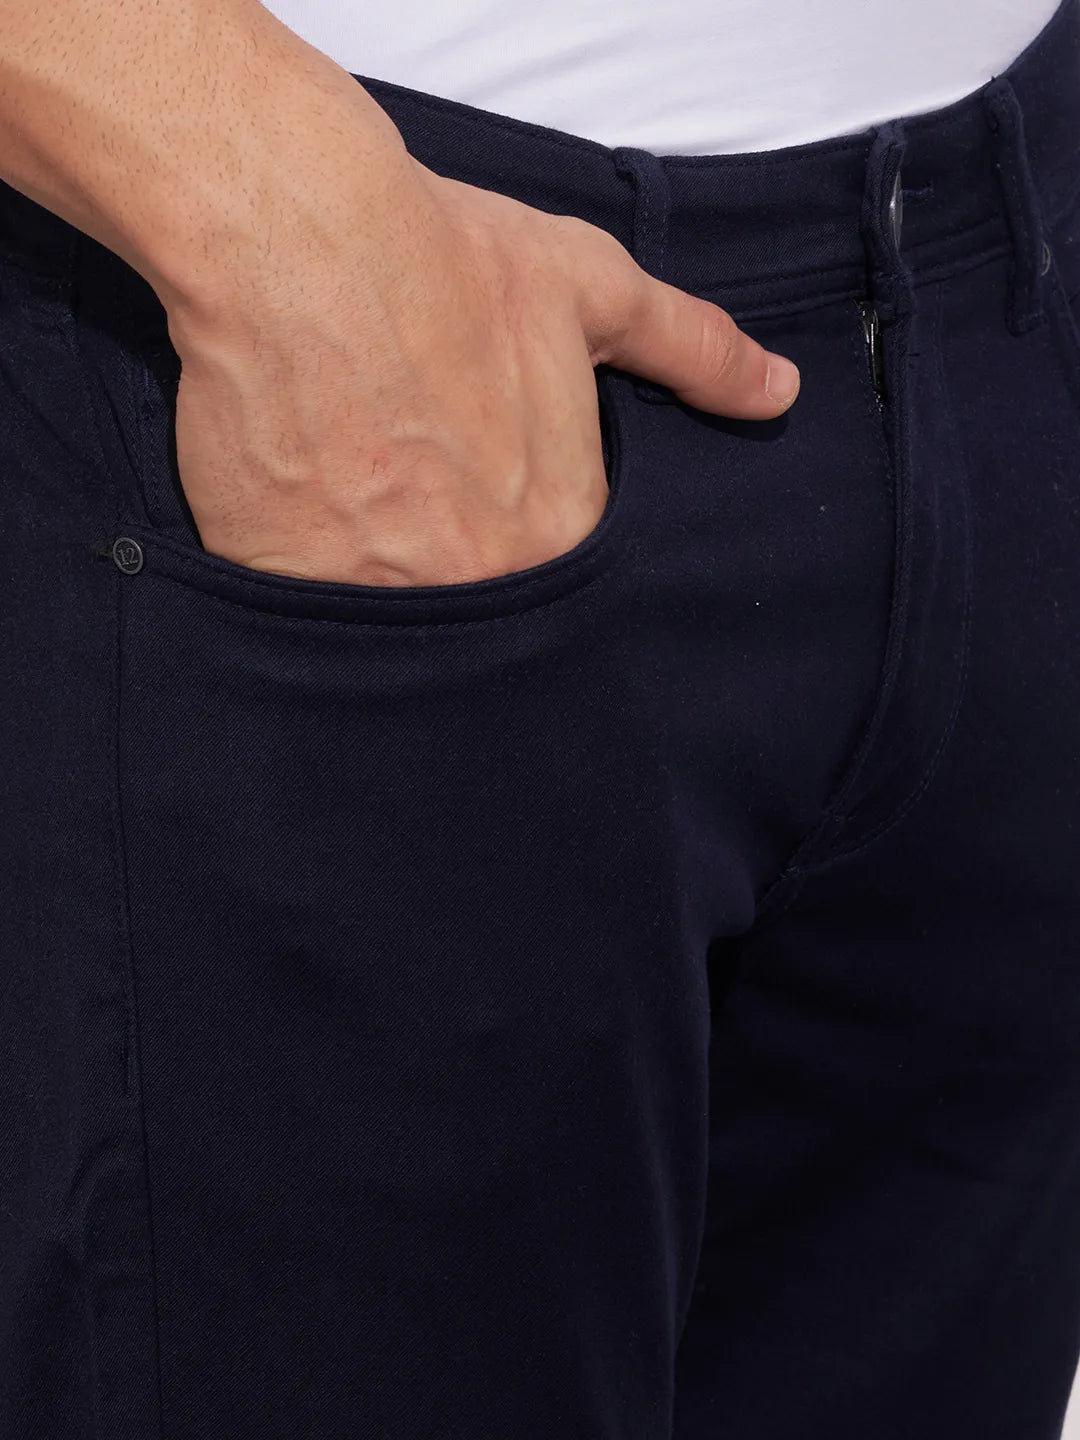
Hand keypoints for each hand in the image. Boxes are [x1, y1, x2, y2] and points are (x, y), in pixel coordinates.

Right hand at [165, 148, 800, 586]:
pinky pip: (310, 611)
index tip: (479, 481)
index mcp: (559, 530)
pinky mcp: (288, 589)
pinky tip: (300, 504)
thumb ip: (692, 351)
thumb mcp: (589, 289)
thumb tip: (776, 393)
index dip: (517, 528)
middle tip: (408, 477)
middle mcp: (478, 581)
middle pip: (477, 602)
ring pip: (392, 619)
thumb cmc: (444, 258)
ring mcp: (378, 596)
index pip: (561, 574)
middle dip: (449, 554)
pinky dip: (307, 571)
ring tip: (354, 487)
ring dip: (378, 571)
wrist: (290, 238)